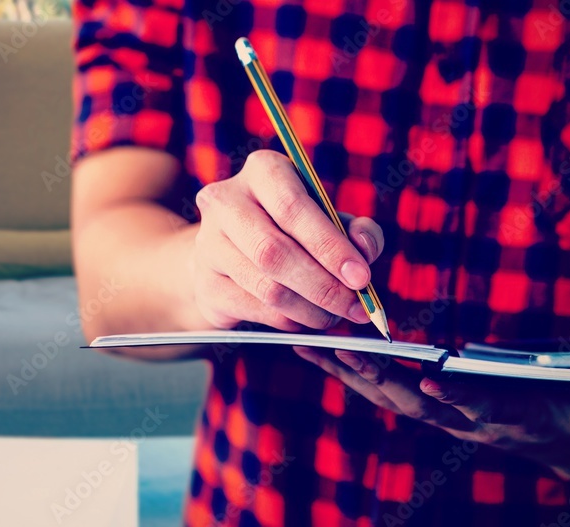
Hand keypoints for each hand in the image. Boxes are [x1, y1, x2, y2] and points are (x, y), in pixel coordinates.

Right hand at [192, 150, 382, 331]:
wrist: (230, 253)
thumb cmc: (290, 230)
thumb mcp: (328, 219)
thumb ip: (356, 230)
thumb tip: (365, 250)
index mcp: (262, 171)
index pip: (292, 207)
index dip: (329, 245)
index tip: (361, 278)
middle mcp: (225, 201)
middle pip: (274, 251)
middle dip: (323, 286)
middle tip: (356, 308)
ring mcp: (208, 244)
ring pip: (266, 287)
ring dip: (310, 309)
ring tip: (335, 315)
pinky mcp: (204, 284)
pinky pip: (255, 309)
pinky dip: (289, 320)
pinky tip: (306, 319)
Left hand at [295, 347, 569, 479]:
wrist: (562, 441)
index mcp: (503, 419)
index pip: (477, 409)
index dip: (458, 398)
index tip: (435, 380)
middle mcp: (460, 419)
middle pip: (410, 400)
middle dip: (376, 376)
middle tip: (340, 348)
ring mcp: (437, 413)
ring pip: (383, 394)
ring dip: (345, 370)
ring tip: (307, 341)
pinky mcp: (421, 403)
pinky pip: (377, 387)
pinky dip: (345, 368)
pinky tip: (315, 347)